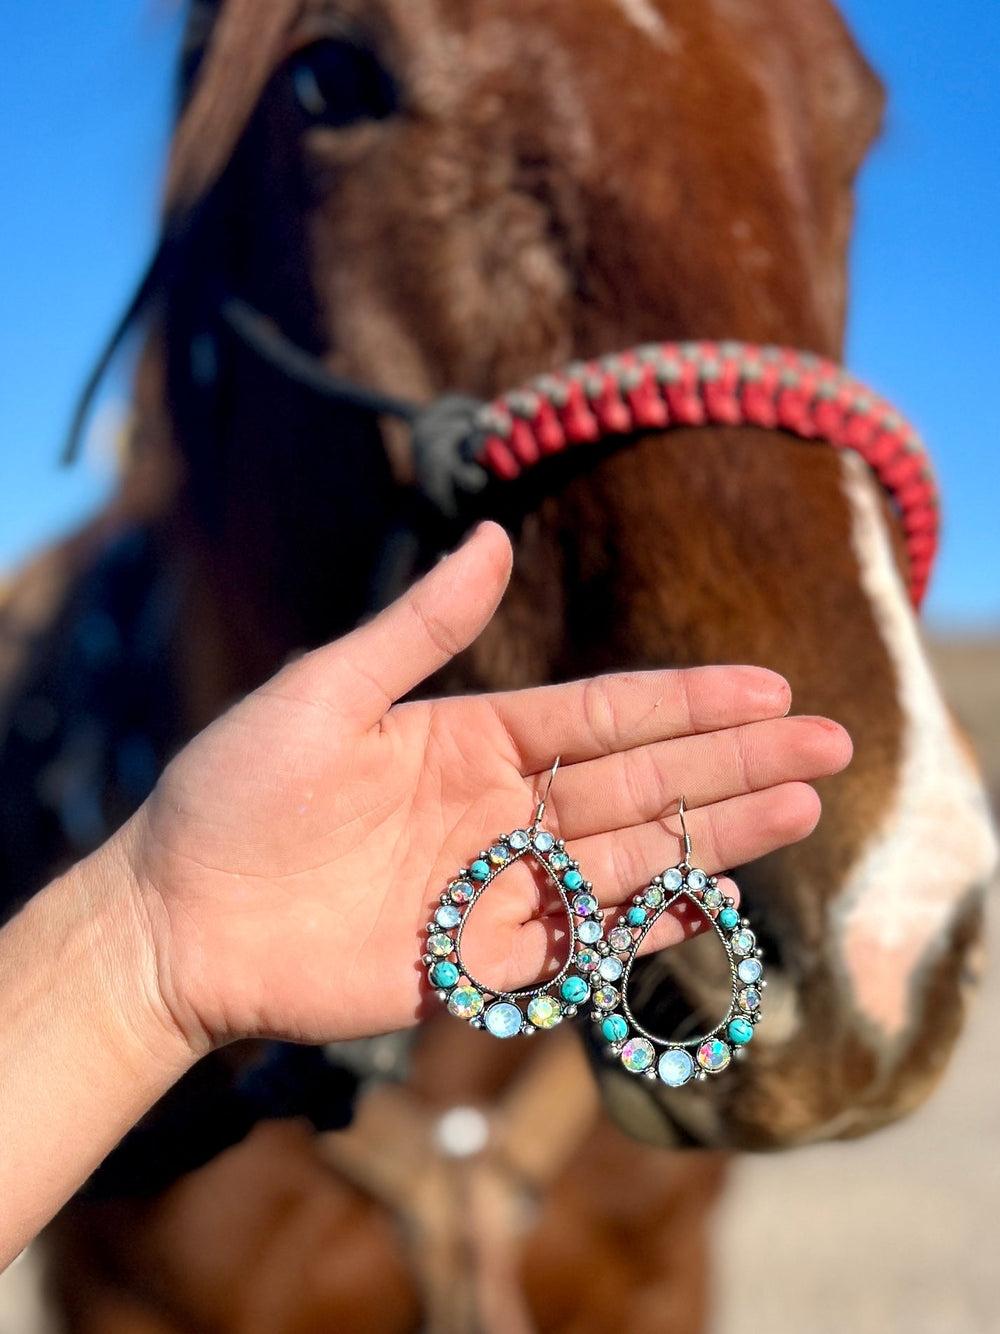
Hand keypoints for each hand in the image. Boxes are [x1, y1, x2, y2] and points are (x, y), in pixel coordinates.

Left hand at [115, 523, 850, 1054]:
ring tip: (800, 805)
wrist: (171, 920)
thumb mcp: (325, 691)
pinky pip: (579, 940)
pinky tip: (711, 897)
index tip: (765, 684)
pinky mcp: (475, 963)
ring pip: (626, 855)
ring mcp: (493, 887)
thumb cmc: (234, 794)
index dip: (685, 699)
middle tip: (827, 741)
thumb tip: (495, 537)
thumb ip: (419, 627)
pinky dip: (644, 921)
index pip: (603, 714)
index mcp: (469, 737)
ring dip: (713, 833)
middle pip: (638, 781)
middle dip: (732, 761)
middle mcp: (497, 809)